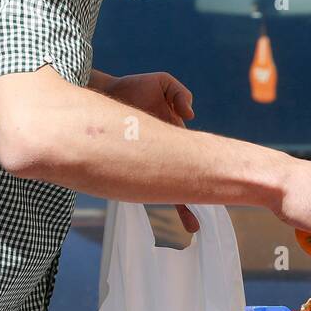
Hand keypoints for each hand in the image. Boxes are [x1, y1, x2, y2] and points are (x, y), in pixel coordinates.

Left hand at [100, 71, 198, 230]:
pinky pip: (132, 178)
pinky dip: (136, 190)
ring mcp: (142, 159)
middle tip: (192, 227)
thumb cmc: (134, 87)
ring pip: (155, 187)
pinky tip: (137, 200)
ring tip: (182, 226)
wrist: (102, 92)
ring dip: (168, 203)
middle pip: (174, 184)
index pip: (190, 161)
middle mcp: (159, 153)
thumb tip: (190, 115)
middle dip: (184, 205)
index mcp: (172, 138)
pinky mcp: (123, 159)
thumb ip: (179, 93)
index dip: (199, 176)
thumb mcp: (162, 83)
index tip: (208, 193)